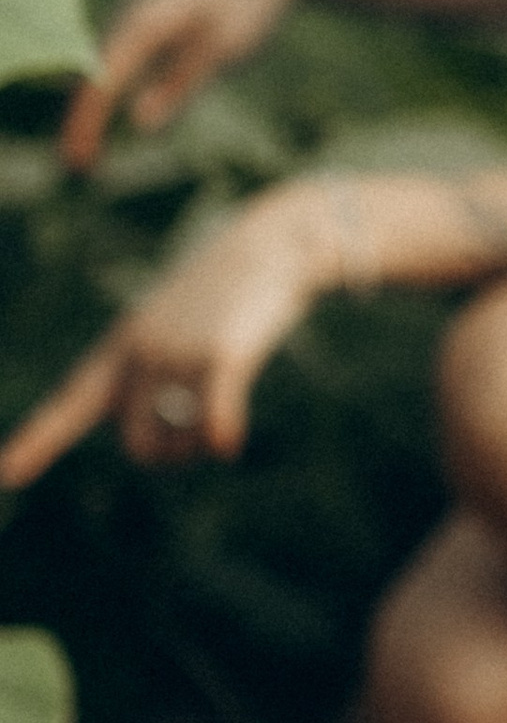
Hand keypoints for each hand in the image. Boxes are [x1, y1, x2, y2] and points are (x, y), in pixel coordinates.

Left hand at [0, 186, 335, 489]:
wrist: (266, 246)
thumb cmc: (222, 297)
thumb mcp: (175, 331)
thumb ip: (157, 383)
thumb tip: (183, 445)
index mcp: (118, 348)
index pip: (69, 405)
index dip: (37, 443)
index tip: (7, 476)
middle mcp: (140, 353)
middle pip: (139, 445)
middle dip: (169, 456)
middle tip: (196, 442)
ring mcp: (179, 352)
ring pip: (181, 440)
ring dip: (202, 445)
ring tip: (223, 416)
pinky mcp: (222, 353)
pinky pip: (213, 420)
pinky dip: (221, 436)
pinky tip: (230, 444)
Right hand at [58, 0, 333, 169]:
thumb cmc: (250, 2)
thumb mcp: (225, 48)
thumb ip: (183, 83)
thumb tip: (140, 123)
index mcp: (144, 23)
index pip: (102, 82)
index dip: (87, 123)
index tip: (78, 159)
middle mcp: (130, 16)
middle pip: (93, 74)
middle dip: (82, 120)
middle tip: (77, 164)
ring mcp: (137, 15)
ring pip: (102, 67)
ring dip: (93, 107)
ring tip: (87, 149)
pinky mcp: (149, 21)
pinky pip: (118, 60)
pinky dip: (110, 89)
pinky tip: (109, 114)